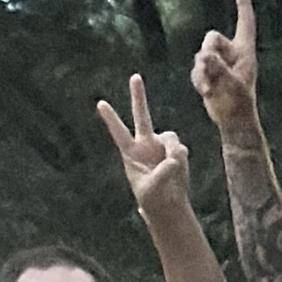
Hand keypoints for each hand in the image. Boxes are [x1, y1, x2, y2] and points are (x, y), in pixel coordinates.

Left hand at [97, 73, 192, 219]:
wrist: (168, 205)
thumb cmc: (153, 199)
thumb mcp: (152, 189)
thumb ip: (162, 173)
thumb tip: (175, 157)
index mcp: (131, 154)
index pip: (119, 133)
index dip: (111, 119)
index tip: (100, 104)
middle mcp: (146, 144)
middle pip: (141, 116)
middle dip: (139, 96)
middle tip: (134, 76)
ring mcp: (161, 145)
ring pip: (170, 138)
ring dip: (172, 152)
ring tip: (172, 170)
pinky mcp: (176, 150)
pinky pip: (180, 149)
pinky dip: (181, 161)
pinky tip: (177, 173)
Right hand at [190, 0, 260, 139]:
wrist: (233, 121)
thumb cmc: (239, 103)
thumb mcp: (231, 84)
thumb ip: (218, 68)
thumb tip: (204, 56)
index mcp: (245, 51)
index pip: (245, 21)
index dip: (243, 4)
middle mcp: (232, 53)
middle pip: (212, 39)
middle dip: (207, 53)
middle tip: (207, 67)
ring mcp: (219, 63)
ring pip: (201, 55)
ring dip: (201, 72)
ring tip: (207, 89)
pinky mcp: (208, 73)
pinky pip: (196, 69)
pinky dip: (198, 79)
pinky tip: (205, 92)